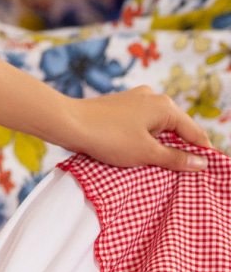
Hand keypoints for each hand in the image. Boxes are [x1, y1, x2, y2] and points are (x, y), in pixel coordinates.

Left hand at [67, 87, 211, 170]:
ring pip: (160, 127)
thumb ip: (176, 159)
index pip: (195, 132)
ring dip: (162, 145)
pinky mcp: (122, 106)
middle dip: (181, 150)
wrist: (68, 123)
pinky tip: (143, 154)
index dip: (201, 153)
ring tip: (163, 167)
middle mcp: (152, 97)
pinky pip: (144, 124)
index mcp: (164, 106)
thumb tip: (201, 163)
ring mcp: (135, 100)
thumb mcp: (147, 153)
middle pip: (178, 128)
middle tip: (184, 174)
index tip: (204, 173)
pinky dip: (147, 139)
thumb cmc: (108, 137)